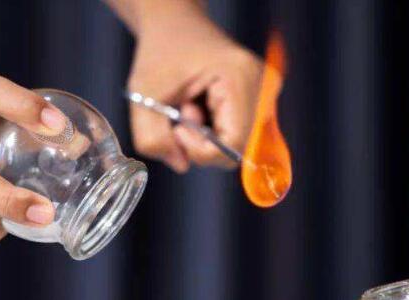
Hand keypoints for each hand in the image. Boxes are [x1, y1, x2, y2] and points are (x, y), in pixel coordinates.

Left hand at [126, 1, 262, 172]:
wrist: (175, 24)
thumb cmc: (161, 52)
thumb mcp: (143, 95)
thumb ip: (153, 138)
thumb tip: (181, 165)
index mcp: (240, 78)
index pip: (235, 143)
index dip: (201, 150)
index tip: (176, 130)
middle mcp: (262, 86)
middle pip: (239, 148)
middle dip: (203, 142)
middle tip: (181, 112)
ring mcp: (265, 93)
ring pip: (237, 144)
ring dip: (207, 136)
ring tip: (189, 106)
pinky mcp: (260, 99)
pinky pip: (238, 134)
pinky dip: (213, 130)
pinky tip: (201, 106)